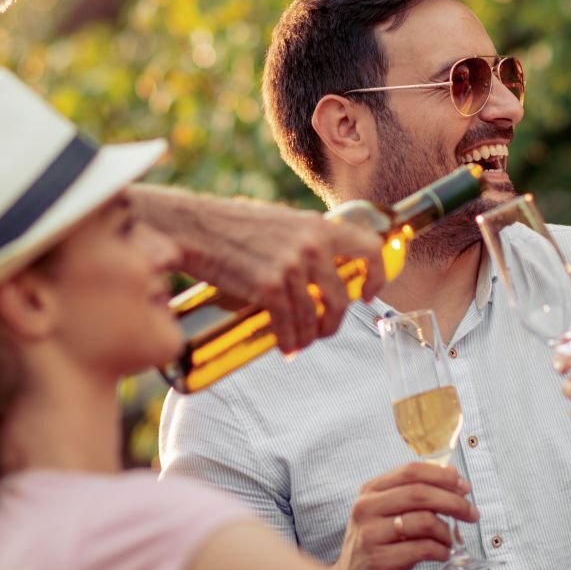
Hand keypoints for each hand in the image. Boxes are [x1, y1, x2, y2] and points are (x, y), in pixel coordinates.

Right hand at [139, 188, 386, 354]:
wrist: (194, 227)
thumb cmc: (232, 224)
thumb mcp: (282, 221)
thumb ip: (305, 240)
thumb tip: (321, 267)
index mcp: (320, 226)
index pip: (371, 248)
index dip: (376, 276)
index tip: (366, 293)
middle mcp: (312, 246)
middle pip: (341, 298)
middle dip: (334, 322)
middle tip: (324, 330)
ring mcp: (291, 268)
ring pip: (313, 317)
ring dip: (308, 337)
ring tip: (299, 342)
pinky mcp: (268, 288)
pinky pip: (288, 326)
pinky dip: (288, 342)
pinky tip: (285, 347)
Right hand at [334, 462, 478, 569]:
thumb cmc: (380, 542)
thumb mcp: (387, 512)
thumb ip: (413, 493)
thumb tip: (452, 475)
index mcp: (371, 490)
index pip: (411, 471)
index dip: (442, 476)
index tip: (464, 486)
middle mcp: (366, 508)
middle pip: (420, 493)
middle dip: (453, 502)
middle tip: (471, 513)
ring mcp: (371, 534)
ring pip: (424, 521)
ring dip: (446, 531)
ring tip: (450, 540)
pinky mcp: (380, 560)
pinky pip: (423, 549)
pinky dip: (441, 551)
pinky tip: (442, 554)